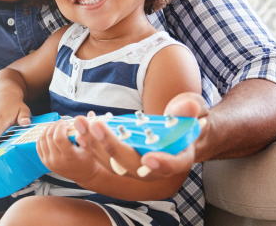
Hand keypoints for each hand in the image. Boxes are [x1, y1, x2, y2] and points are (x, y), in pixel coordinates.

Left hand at [36, 120, 99, 184]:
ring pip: (42, 140)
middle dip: (55, 126)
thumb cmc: (90, 160)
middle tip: (63, 123)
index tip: (67, 124)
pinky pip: (38, 146)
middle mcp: (57, 161)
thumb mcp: (92, 146)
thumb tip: (90, 113)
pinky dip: (42, 136)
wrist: (85, 175)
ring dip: (48, 129)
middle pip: (49, 137)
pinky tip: (50, 132)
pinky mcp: (45, 162)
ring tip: (57, 126)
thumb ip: (89, 129)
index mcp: (69, 157)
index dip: (61, 127)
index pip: (59, 138)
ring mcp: (49, 162)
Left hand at [74, 93, 208, 180]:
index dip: (162, 163)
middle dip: (112, 146)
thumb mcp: (195, 110)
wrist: (182, 133)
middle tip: (96, 126)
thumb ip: (189, 110)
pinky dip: (91, 145)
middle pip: (133, 164)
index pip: (173, 164)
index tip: (150, 158)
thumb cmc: (190, 121)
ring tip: (80, 123)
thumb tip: (187, 107)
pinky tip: (79, 131)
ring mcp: (137, 165)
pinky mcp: (123, 160)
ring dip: (94, 143)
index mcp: (179, 157)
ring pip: (113, 162)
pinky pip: (105, 157)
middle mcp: (156, 167)